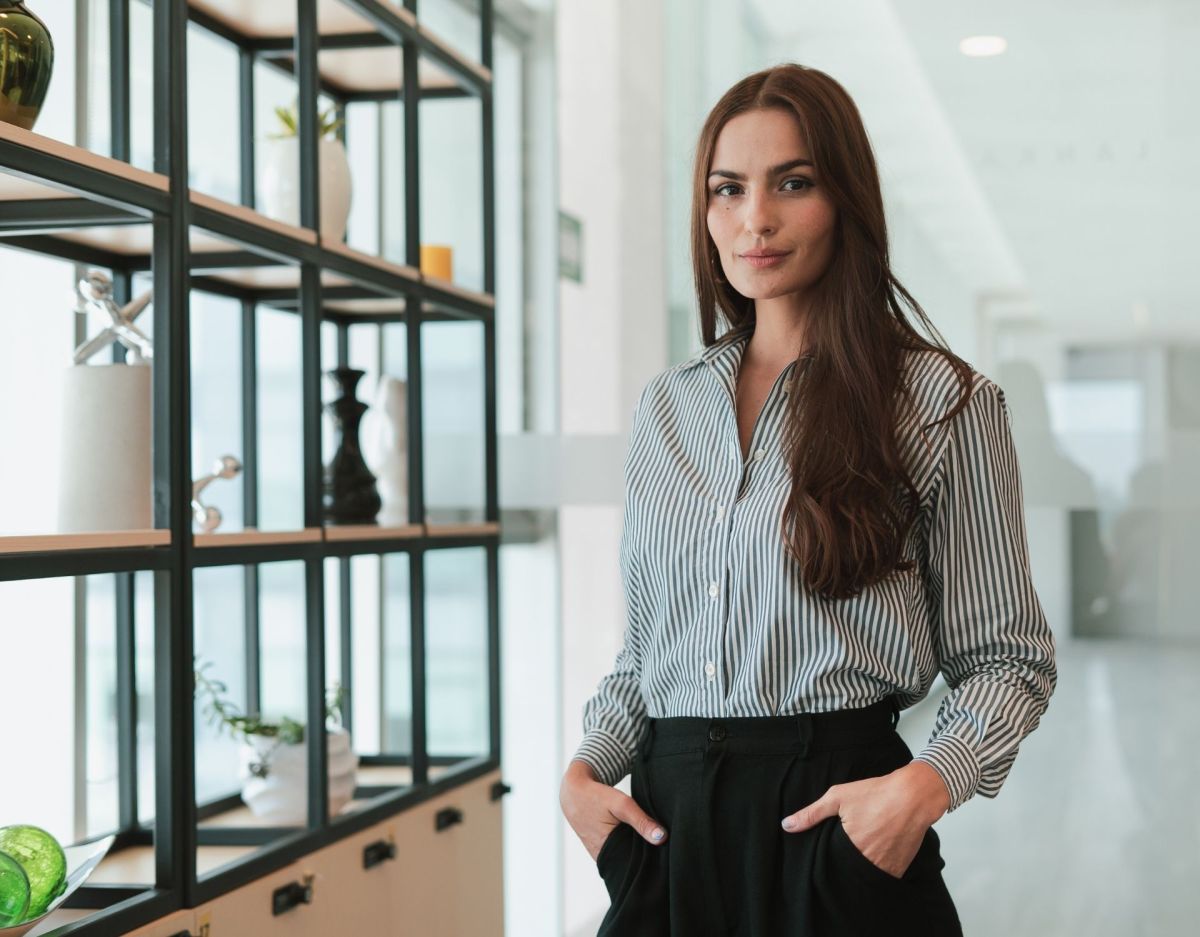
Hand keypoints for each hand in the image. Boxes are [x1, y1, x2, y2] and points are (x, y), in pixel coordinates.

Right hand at [560, 759, 668, 860]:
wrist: (573, 792)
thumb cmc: (597, 797)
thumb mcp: (621, 804)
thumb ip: (641, 821)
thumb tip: (662, 838)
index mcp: (607, 851)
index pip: (635, 866)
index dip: (651, 862)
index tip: (666, 857)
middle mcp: (603, 858)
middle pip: (631, 864)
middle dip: (646, 858)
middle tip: (663, 850)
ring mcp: (600, 855)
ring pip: (625, 859)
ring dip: (637, 853)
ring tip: (652, 845)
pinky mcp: (601, 849)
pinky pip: (619, 853)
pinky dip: (628, 848)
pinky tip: (639, 841)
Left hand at [779, 761, 949, 877]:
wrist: (914, 796)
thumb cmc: (875, 794)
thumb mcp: (838, 797)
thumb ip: (811, 814)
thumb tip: (786, 825)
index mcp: (849, 847)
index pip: (830, 864)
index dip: (827, 860)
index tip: (828, 852)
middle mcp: (868, 861)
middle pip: (847, 872)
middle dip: (843, 864)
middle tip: (846, 849)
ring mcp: (885, 867)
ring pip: (866, 876)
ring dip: (861, 868)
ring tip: (861, 850)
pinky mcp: (900, 868)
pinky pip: (884, 875)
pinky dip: (878, 868)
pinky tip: (876, 853)